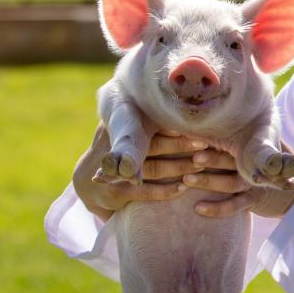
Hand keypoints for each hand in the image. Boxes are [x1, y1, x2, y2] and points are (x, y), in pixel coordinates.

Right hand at [72, 125, 206, 221]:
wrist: (88, 186)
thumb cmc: (118, 152)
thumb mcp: (125, 131)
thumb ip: (145, 118)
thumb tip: (184, 99)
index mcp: (115, 125)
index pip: (144, 121)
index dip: (169, 124)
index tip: (192, 123)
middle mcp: (110, 145)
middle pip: (150, 143)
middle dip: (179, 143)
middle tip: (205, 142)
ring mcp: (110, 171)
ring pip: (151, 167)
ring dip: (179, 166)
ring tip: (202, 164)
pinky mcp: (113, 192)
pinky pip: (145, 191)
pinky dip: (167, 190)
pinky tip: (184, 187)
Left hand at [182, 141, 293, 218]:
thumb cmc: (267, 158)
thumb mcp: (256, 139)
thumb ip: (237, 133)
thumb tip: (199, 115)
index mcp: (252, 144)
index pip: (232, 138)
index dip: (212, 136)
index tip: (192, 134)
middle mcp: (254, 162)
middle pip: (230, 158)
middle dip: (211, 158)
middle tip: (193, 157)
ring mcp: (255, 182)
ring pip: (230, 182)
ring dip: (208, 181)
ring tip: (186, 180)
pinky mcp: (254, 199)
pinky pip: (235, 205)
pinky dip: (217, 208)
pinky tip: (198, 208)